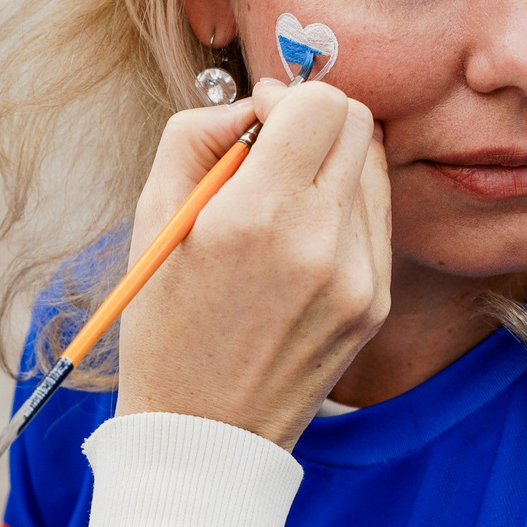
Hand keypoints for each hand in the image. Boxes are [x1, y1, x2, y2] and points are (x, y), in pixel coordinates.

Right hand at [115, 78, 391, 449]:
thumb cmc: (163, 319)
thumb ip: (197, 134)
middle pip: (356, 123)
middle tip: (272, 153)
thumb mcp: (151, 216)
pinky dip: (342, 210)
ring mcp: (358, 277)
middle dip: (312, 121)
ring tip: (281, 206)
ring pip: (371, 166)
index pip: (319, 102)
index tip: (257, 122)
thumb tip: (257, 103)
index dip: (285, 97)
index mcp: (255, 217)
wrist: (202, 430)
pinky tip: (300, 243)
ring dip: (331, 164)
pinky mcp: (375, 302)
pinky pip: (374, 219)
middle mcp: (319, 243)